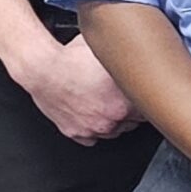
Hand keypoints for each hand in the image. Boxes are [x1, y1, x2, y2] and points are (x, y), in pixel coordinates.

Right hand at [18, 34, 138, 145]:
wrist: (41, 69)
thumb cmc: (72, 57)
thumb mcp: (110, 53)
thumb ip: (130, 62)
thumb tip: (144, 55)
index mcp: (124, 103)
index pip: (149, 109)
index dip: (147, 97)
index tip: (145, 91)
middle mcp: (110, 120)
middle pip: (133, 122)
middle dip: (131, 109)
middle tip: (124, 95)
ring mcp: (92, 128)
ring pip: (114, 131)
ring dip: (114, 120)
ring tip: (107, 103)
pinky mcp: (74, 132)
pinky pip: (91, 138)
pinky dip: (93, 128)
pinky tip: (93, 115)